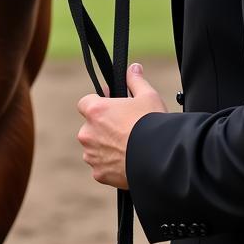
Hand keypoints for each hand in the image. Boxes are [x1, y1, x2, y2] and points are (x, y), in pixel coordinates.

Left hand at [76, 64, 166, 188]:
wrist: (159, 160)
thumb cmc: (152, 125)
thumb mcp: (148, 96)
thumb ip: (136, 80)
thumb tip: (134, 68)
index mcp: (96, 111)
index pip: (85, 103)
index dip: (98, 103)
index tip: (111, 105)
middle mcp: (88, 133)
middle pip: (90, 126)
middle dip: (103, 127)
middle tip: (124, 128)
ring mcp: (92, 155)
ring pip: (94, 148)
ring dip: (105, 146)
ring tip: (128, 146)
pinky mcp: (99, 174)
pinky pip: (101, 167)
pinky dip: (110, 164)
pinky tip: (127, 161)